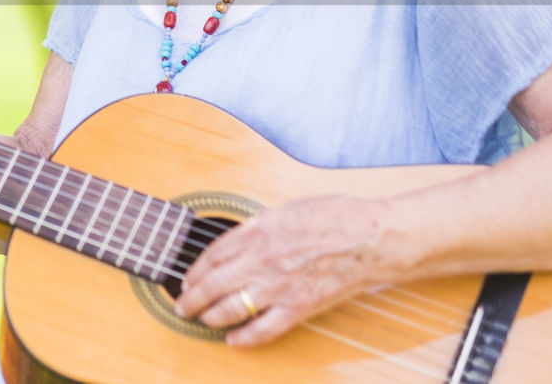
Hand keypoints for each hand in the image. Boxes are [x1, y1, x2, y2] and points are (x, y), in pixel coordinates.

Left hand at [173, 194, 393, 345]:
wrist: (371, 238)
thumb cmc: (334, 217)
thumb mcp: (284, 209)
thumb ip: (255, 227)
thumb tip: (234, 239)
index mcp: (258, 232)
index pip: (212, 255)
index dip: (194, 270)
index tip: (185, 279)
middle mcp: (262, 260)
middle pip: (213, 284)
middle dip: (191, 298)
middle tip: (180, 306)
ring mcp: (279, 286)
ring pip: (231, 308)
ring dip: (211, 317)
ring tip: (202, 320)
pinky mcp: (299, 308)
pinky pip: (263, 329)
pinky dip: (244, 338)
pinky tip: (233, 341)